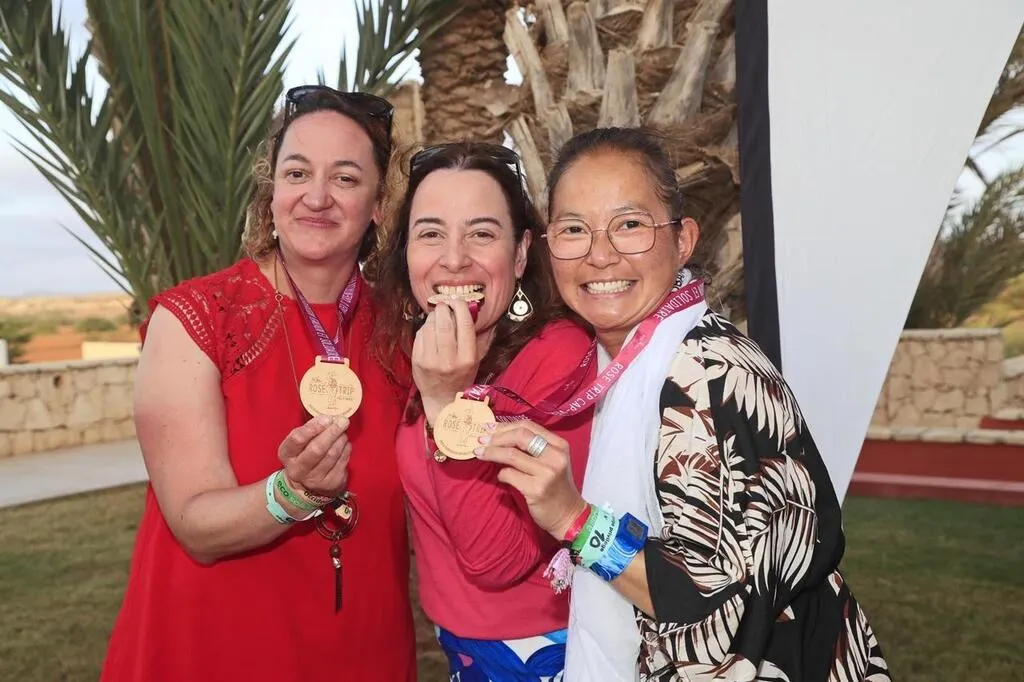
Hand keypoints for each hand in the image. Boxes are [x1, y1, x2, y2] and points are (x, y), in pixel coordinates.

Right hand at [277, 415, 351, 498]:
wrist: (307, 484)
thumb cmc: (305, 454)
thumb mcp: (301, 441)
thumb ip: (312, 428)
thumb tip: (329, 419)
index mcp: (286, 454)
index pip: (297, 439)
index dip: (313, 428)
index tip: (327, 419)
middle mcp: (298, 469)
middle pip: (317, 449)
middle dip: (332, 432)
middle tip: (343, 421)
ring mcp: (314, 479)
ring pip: (331, 455)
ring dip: (341, 440)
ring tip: (343, 432)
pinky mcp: (330, 484)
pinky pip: (342, 462)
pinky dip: (346, 450)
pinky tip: (345, 444)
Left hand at [412, 298, 482, 422]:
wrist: (443, 399)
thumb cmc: (462, 376)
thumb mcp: (476, 359)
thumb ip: (477, 335)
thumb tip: (474, 309)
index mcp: (467, 358)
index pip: (465, 324)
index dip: (461, 307)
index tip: (458, 301)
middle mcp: (449, 360)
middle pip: (444, 323)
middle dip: (444, 308)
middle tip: (445, 305)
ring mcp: (431, 360)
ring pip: (430, 327)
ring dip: (434, 316)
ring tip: (438, 316)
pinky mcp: (418, 360)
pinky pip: (420, 335)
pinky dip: (425, 327)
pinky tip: (430, 330)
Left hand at [476, 421, 586, 539]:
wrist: (568, 515)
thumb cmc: (555, 486)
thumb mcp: (551, 461)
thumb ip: (532, 448)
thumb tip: (499, 435)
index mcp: (559, 444)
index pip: (528, 425)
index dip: (505, 425)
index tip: (488, 428)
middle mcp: (555, 456)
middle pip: (519, 436)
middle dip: (496, 437)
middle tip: (480, 441)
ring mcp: (547, 473)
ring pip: (511, 454)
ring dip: (491, 453)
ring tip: (479, 453)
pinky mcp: (537, 489)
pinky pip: (509, 474)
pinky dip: (501, 473)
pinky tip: (501, 476)